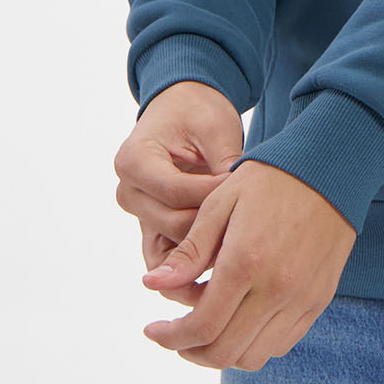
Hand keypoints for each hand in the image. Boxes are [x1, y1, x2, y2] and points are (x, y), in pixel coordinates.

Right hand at [113, 81, 243, 299]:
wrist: (181, 110)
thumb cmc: (197, 113)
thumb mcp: (215, 128)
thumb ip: (224, 164)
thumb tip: (243, 203)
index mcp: (134, 160)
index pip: (177, 193)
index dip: (215, 199)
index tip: (250, 198)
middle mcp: (128, 191)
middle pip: (174, 225)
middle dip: (214, 230)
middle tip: (255, 236)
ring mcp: (139, 214)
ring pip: (170, 251)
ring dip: (206, 256)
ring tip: (244, 263)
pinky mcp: (151, 229)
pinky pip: (169, 259)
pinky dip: (195, 267)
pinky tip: (228, 273)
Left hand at [140, 158, 358, 370]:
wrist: (329, 170)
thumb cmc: (267, 180)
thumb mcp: (219, 204)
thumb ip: (188, 252)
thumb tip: (152, 285)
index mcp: (245, 262)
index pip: (202, 326)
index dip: (170, 338)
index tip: (153, 330)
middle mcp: (276, 288)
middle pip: (225, 352)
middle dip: (190, 351)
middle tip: (175, 336)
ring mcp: (301, 298)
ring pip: (253, 356)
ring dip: (222, 352)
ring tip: (207, 326)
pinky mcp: (318, 300)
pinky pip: (281, 343)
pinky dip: (254, 343)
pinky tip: (240, 319)